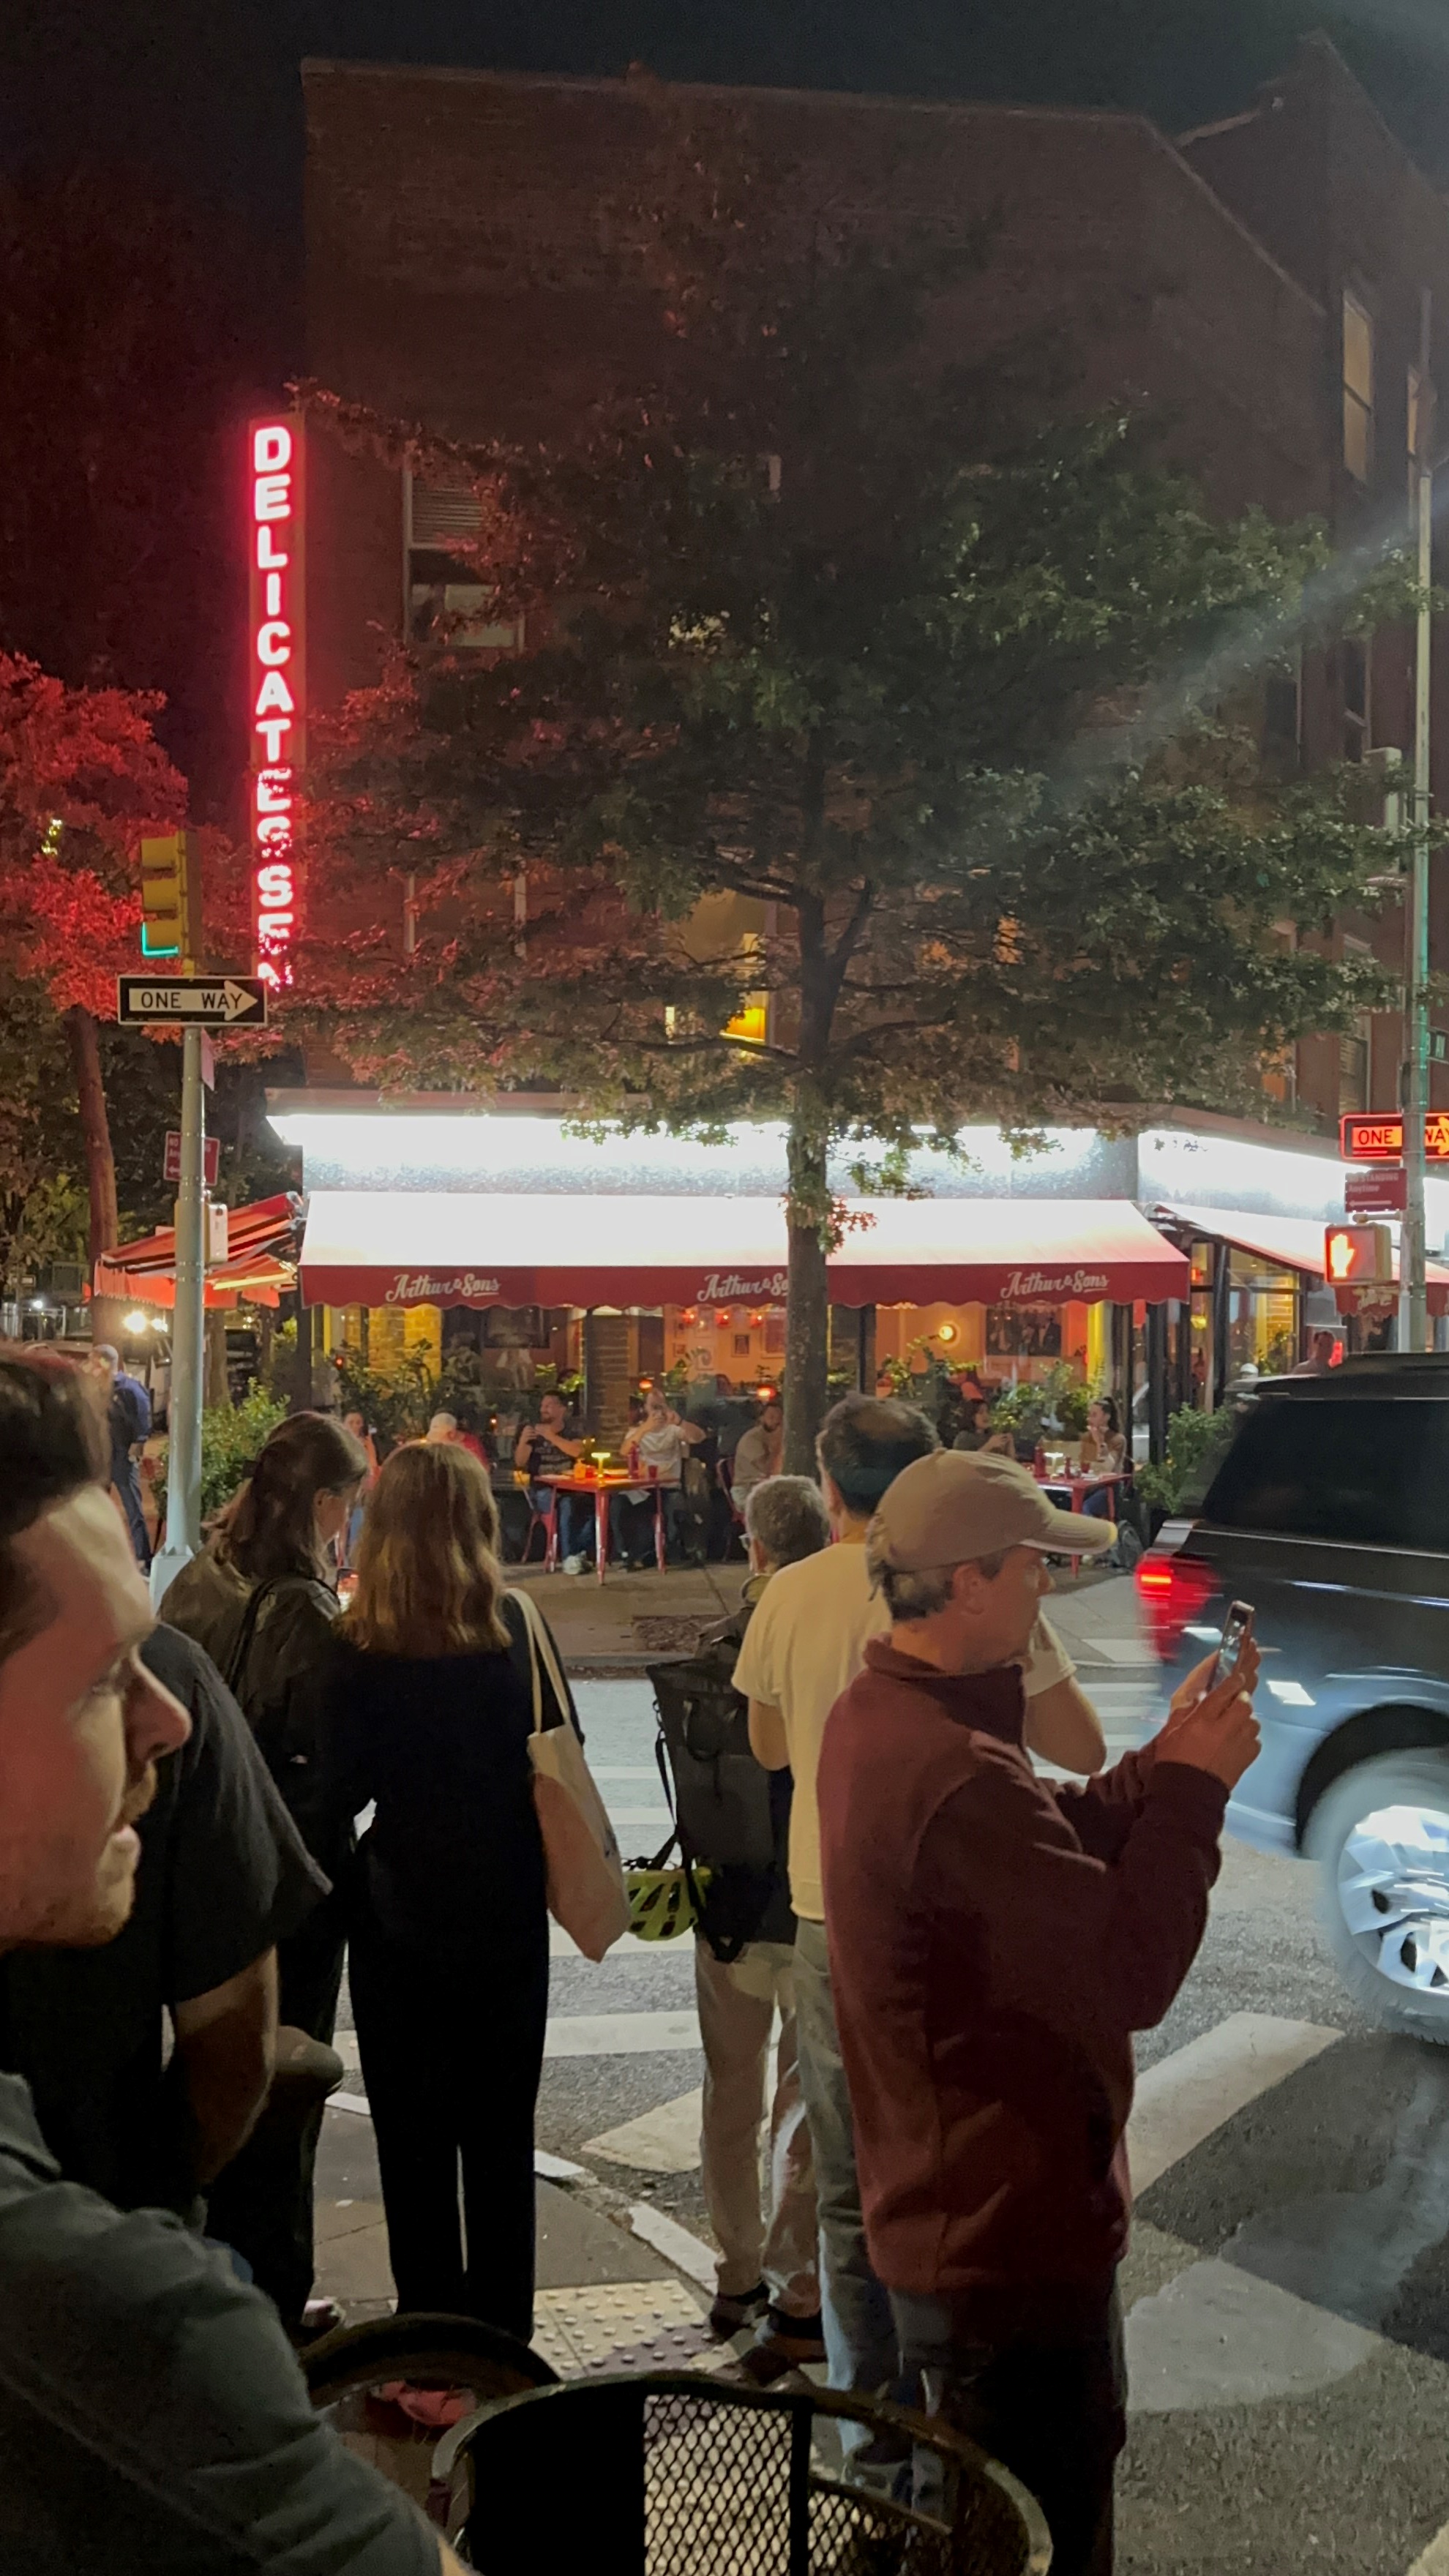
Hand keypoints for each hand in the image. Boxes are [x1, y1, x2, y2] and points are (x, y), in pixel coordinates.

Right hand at [1154, 1655, 1260, 1792]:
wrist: (1187, 1795)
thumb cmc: (1174, 1761)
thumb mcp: (1171, 1732)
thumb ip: (1185, 1712)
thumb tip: (1197, 1697)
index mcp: (1202, 1720)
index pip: (1223, 1691)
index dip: (1233, 1679)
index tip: (1238, 1674)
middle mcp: (1224, 1728)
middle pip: (1244, 1702)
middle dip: (1242, 1697)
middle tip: (1236, 1699)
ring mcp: (1239, 1743)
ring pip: (1253, 1720)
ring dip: (1246, 1718)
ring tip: (1236, 1723)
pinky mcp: (1248, 1758)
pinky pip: (1255, 1739)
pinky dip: (1249, 1737)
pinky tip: (1238, 1741)